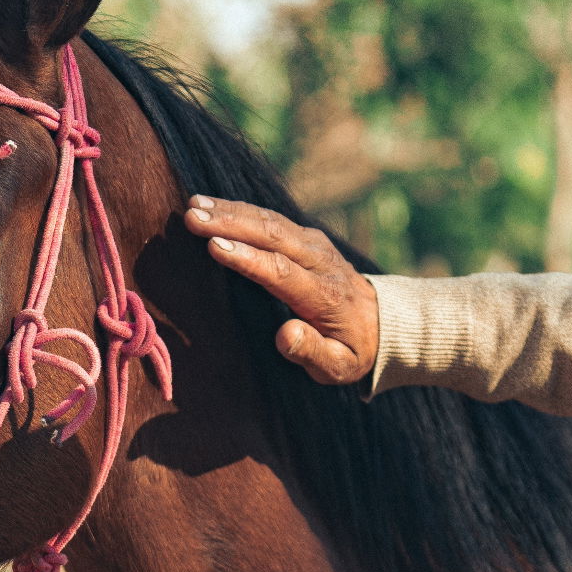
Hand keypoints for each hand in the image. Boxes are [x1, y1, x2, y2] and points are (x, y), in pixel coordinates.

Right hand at [183, 196, 378, 384]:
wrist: (380, 321)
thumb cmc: (351, 349)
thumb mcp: (338, 366)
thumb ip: (311, 352)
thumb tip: (284, 334)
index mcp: (324, 295)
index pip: (283, 272)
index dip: (249, 259)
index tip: (215, 247)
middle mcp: (319, 262)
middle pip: (273, 236)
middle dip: (231, 224)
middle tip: (192, 217)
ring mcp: (313, 244)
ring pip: (270, 221)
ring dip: (230, 211)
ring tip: (193, 206)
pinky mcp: (305, 236)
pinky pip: (270, 218)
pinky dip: (240, 210)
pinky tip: (211, 205)